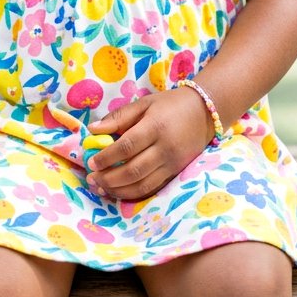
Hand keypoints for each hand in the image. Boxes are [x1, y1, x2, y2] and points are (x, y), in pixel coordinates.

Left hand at [84, 87, 212, 201]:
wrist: (205, 113)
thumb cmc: (170, 105)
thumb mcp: (144, 103)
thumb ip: (119, 117)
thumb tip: (93, 130)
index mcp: (155, 127)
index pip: (127, 147)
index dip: (107, 157)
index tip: (91, 162)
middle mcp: (165, 149)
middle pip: (133, 170)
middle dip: (108, 178)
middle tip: (91, 178)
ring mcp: (172, 164)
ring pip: (142, 185)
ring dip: (118, 190)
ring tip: (100, 187)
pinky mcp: (176, 174)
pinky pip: (152, 189)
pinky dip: (133, 194)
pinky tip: (118, 191)